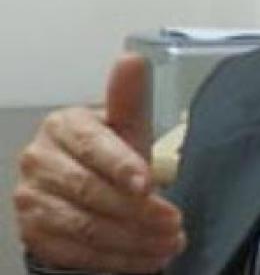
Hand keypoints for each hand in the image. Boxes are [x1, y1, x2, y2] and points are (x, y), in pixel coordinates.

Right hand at [13, 54, 186, 272]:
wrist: (84, 189)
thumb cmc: (111, 152)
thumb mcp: (127, 125)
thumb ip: (130, 97)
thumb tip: (133, 58)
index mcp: (62, 125)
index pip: (92, 147)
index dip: (121, 166)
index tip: (148, 184)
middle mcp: (38, 159)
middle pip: (89, 191)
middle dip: (138, 211)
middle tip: (174, 223)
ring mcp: (30, 198)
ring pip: (84, 225)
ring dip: (132, 240)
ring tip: (169, 244)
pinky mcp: (32, 233)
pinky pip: (76, 252)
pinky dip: (116, 260)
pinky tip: (146, 260)